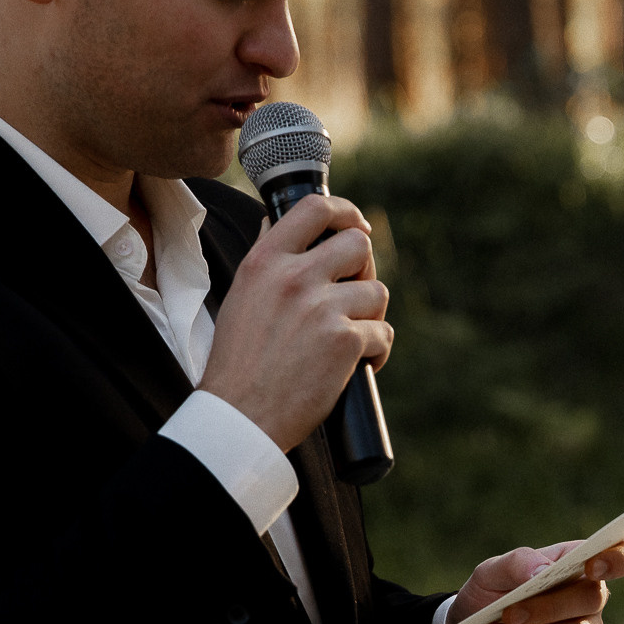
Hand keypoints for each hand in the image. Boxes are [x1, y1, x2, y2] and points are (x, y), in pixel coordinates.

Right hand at [198, 194, 390, 450]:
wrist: (240, 414)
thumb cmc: (240, 361)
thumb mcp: (242, 295)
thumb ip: (266, 259)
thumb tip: (276, 219)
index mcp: (264, 262)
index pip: (315, 209)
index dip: (346, 212)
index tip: (358, 225)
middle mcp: (294, 277)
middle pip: (359, 245)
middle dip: (364, 269)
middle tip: (355, 296)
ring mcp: (322, 308)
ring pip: (377, 292)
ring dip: (371, 316)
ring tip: (349, 340)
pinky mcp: (346, 341)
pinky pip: (384, 333)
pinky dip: (376, 352)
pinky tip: (355, 367)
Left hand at [447, 539, 623, 623]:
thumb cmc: (488, 597)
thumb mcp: (490, 572)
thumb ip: (517, 563)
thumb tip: (543, 571)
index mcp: (579, 562)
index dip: (619, 560)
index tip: (592, 567)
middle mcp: (592, 596)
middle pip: (594, 598)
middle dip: (547, 608)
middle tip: (508, 615)